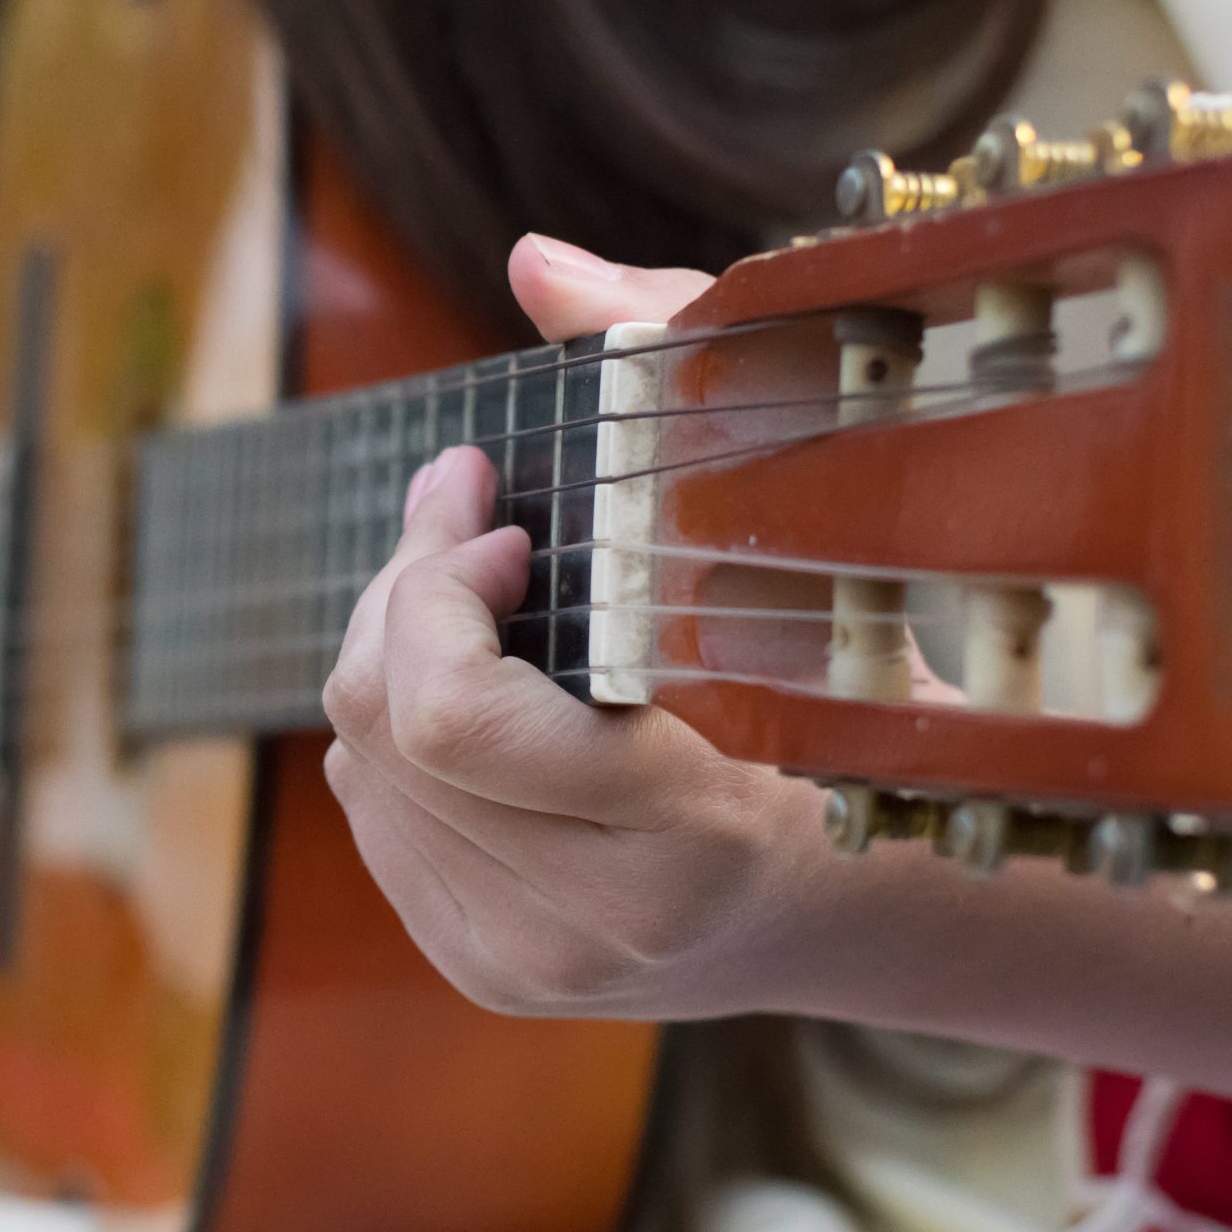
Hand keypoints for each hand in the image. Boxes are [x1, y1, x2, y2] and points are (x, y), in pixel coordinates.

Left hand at [320, 235, 837, 1020]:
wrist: (873, 897)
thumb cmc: (852, 679)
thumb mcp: (799, 513)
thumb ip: (676, 365)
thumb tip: (534, 261)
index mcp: (690, 826)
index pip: (453, 717)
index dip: (434, 588)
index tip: (495, 512)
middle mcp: (595, 918)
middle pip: (381, 727)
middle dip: (403, 595)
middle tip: (471, 524)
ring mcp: (528, 960)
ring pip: (358, 768)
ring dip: (395, 656)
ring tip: (481, 600)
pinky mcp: (482, 970)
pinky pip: (370, 814)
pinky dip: (397, 732)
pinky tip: (479, 692)